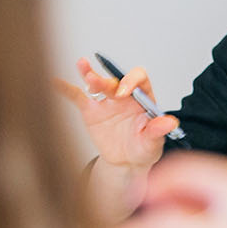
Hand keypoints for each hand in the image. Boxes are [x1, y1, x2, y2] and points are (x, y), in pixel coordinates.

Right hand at [54, 57, 176, 170]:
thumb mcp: (153, 142)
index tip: (123, 93)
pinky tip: (56, 82)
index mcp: (142, 98)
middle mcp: (123, 95)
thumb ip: (158, 131)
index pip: (139, 79)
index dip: (132, 81)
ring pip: (96, 84)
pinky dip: (66, 89)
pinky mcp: (90, 111)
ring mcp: (105, 102)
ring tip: (82, 64)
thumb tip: (170, 122)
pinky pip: (77, 97)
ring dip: (90, 74)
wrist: (126, 162)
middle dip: (107, 81)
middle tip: (100, 85)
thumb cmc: (144, 148)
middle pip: (115, 80)